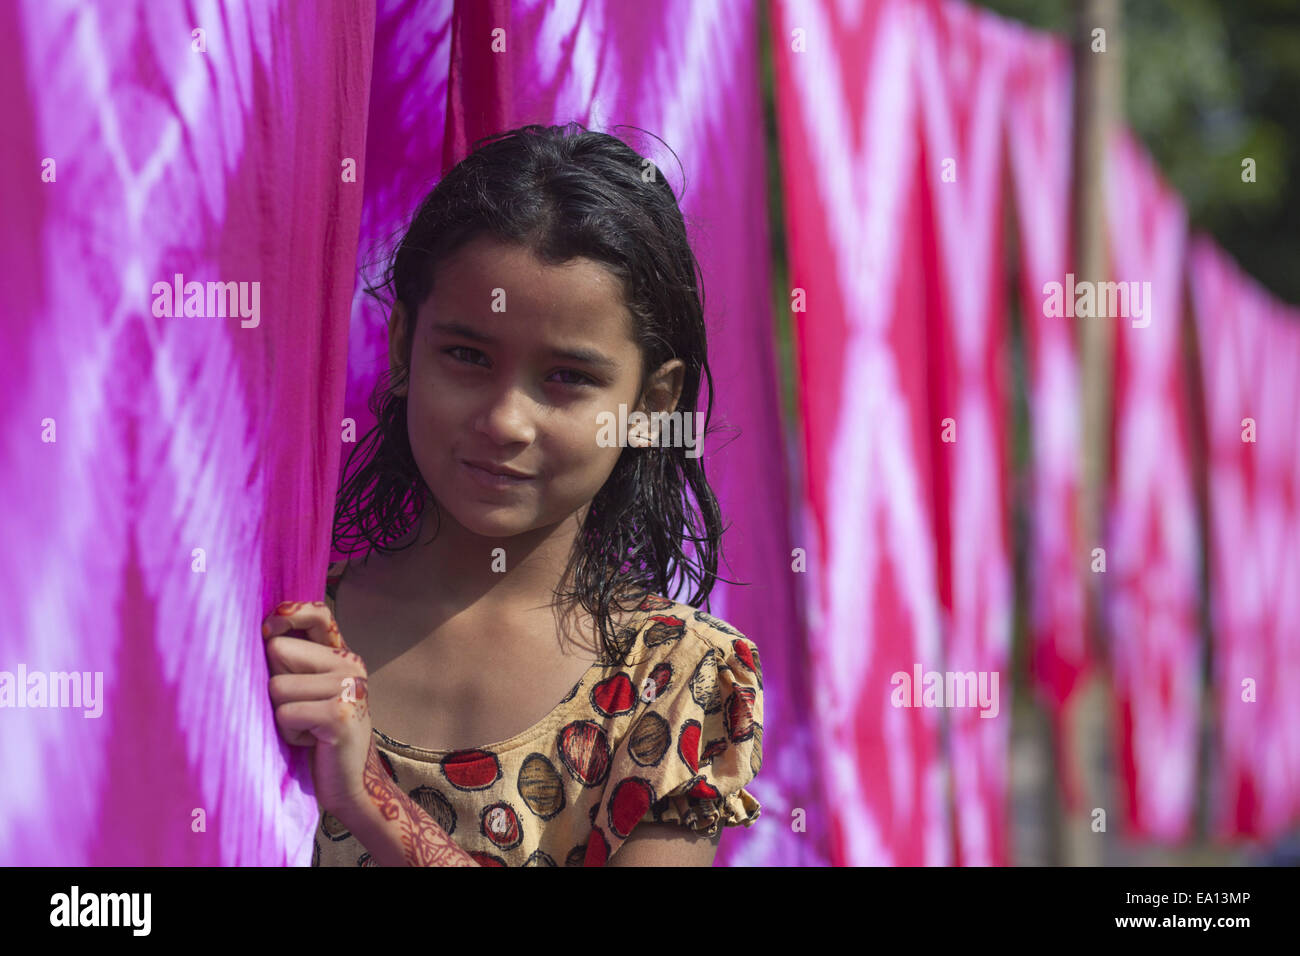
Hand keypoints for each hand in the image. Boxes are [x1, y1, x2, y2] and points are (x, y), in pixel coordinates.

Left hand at [262, 600, 372, 817]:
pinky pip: (285, 714)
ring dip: (281, 715)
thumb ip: (292, 660)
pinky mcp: (340, 714)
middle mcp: (351, 664)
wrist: (350, 783)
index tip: (269, 632)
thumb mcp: (307, 690)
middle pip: (278, 650)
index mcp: (342, 654)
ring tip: (306, 728)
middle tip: (301, 709)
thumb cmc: (317, 736)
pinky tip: (311, 741)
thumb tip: (262, 635)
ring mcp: (350, 687)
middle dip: (275, 684)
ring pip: (277, 687)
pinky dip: (288, 733)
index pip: (316, 613)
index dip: (286, 615)